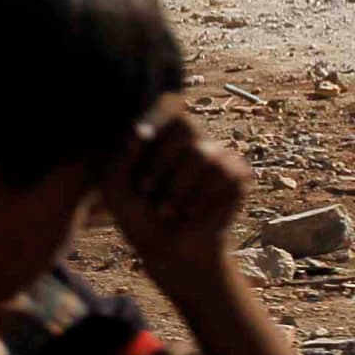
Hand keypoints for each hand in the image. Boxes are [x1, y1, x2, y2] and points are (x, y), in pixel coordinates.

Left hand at [100, 108, 250, 293]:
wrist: (168, 249)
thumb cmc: (138, 215)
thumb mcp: (115, 188)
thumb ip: (120, 159)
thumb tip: (138, 132)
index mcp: (165, 136)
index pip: (170, 106)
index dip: (158, 117)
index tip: (140, 137)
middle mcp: (195, 140)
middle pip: (185, 127)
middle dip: (161, 162)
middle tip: (145, 190)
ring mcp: (220, 156)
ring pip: (203, 155)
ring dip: (178, 189)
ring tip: (167, 210)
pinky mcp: (239, 176)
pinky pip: (223, 176)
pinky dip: (200, 200)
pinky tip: (191, 214)